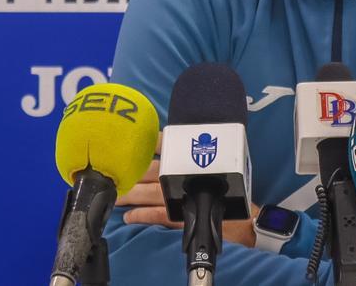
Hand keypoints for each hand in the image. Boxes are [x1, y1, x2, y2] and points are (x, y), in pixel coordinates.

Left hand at [115, 132, 258, 248]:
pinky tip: (128, 217)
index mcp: (189, 164)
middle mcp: (181, 179)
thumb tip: (179, 135)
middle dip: (130, 171)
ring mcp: (178, 198)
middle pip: (149, 172)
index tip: (133, 138)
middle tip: (112, 170)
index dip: (150, 143)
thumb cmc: (230, 191)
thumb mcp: (218, 166)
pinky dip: (141, 215)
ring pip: (147, 193)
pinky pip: (155, 215)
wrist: (243, 220)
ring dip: (129, 194)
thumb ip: (199, 152)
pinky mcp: (178, 217)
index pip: (167, 147)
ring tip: (115, 194)